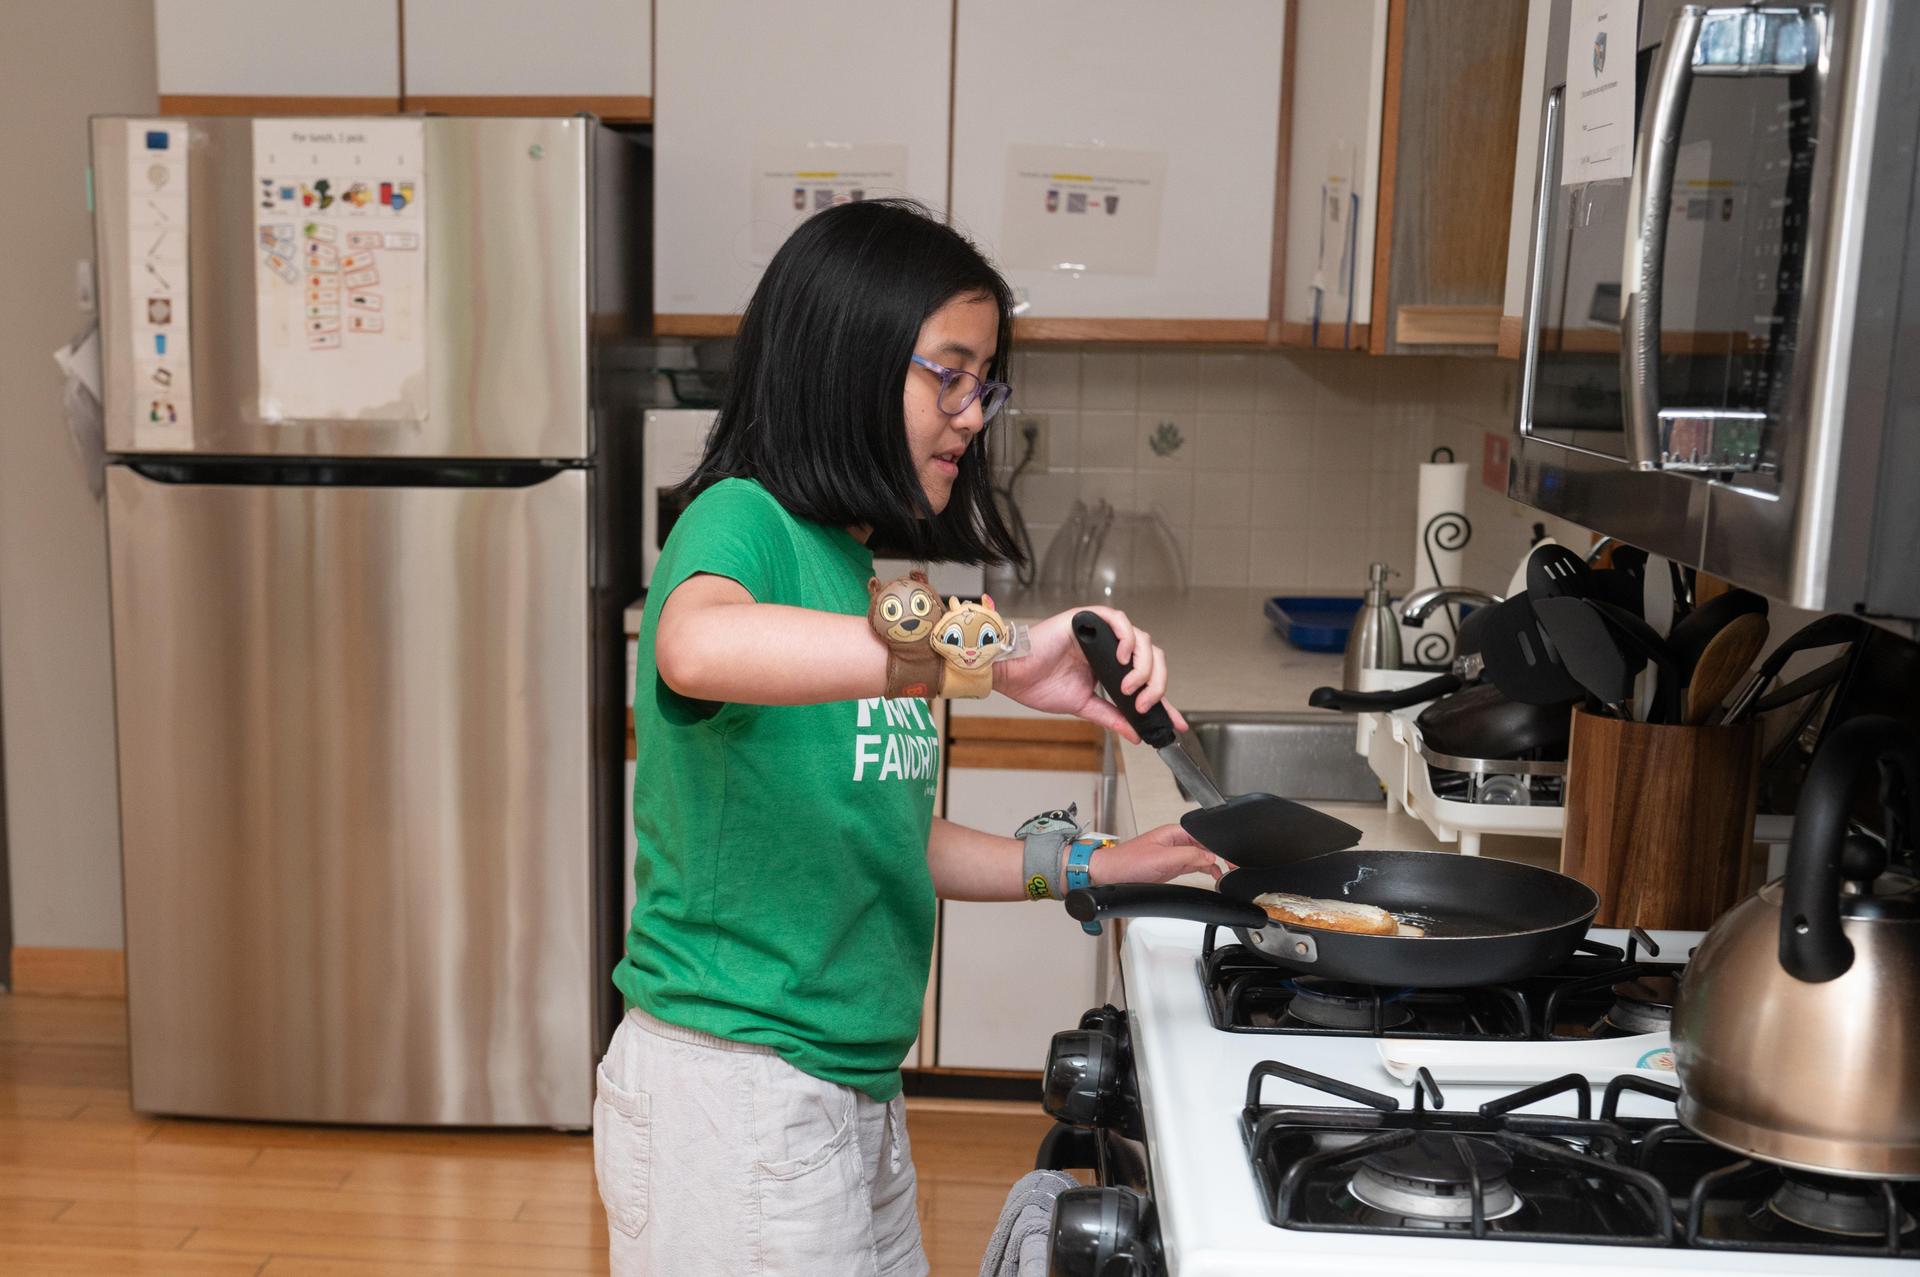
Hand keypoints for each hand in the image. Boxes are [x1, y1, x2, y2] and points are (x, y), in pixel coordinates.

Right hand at [993, 606, 1184, 742]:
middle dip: (1156, 684)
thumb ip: (1111, 716)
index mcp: (1109, 668)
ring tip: (1129, 686)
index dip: (1164, 700)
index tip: (1176, 722)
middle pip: (1152, 658)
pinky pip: (1119, 620)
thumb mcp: (1084, 706)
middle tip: (1144, 703)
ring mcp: (1100, 633)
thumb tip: (1135, 734)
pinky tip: (1122, 657)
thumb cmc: (1038, 683)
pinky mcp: (1088, 618)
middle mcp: (1109, 648)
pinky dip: (1127, 638)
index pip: (1146, 680)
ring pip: (1142, 639)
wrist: (1013, 675)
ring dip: (1143, 666)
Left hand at [1086, 823, 1221, 886]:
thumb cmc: (1127, 862)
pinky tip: (1212, 876)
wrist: (1110, 875)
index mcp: (1174, 832)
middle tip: (1232, 866)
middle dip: (1220, 854)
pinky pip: (1194, 866)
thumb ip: (1188, 856)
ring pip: (1202, 856)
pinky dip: (1205, 870)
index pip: (1205, 834)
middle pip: (1206, 845)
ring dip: (1214, 864)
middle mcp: (1176, 841)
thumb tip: (1210, 857)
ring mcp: (1174, 854)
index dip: (1219, 845)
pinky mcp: (1171, 866)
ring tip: (1226, 873)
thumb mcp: (1162, 858)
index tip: (1230, 857)